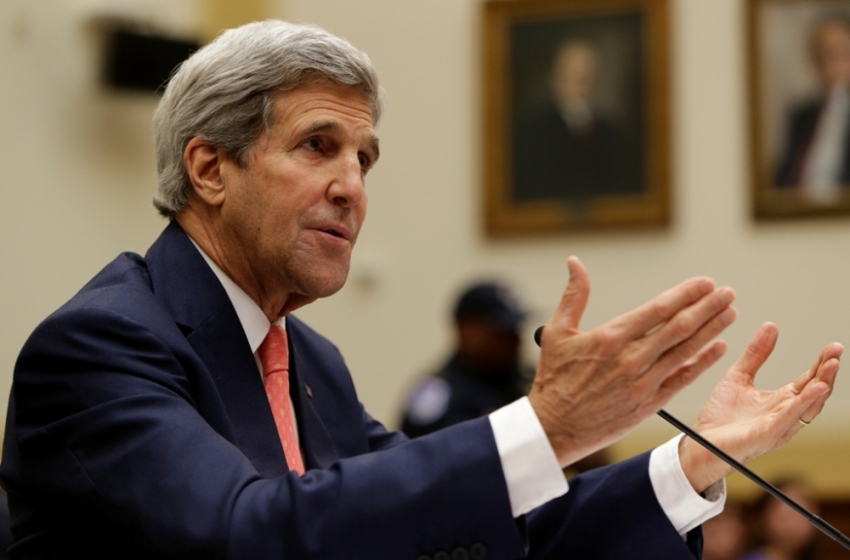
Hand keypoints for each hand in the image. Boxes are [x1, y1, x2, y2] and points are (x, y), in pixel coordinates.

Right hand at [529, 257, 736, 467]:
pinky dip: (702, 363)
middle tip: (727, 293)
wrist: (554, 427)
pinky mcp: (648, 403)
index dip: (686, 293)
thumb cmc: (553, 378)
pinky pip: (682, 379)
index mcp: (610, 337)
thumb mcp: (555, 332)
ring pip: (686, 351)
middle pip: (679, 327)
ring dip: (712, 330)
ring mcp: (642, 382)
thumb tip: (575, 263)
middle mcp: (630, 359)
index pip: (658, 309)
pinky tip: (718, 349)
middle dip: (708, 307)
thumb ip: (573, 295)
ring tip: (729, 313)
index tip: (705, 282)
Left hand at [680, 322, 841, 492]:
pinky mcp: (766, 435)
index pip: (808, 380)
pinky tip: (814, 389)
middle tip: (835, 352)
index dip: (820, 364)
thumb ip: (756, 354)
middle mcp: (785, 415)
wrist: (700, 442)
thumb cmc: (720, 416)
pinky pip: (789, 419)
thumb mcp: (738, 376)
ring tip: (831, 366)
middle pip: (814, 393)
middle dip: (827, 372)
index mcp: (781, 401)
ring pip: (808, 407)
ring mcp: (778, 427)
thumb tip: (771, 326)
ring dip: (822, 386)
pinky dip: (803, 404)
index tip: (832, 347)